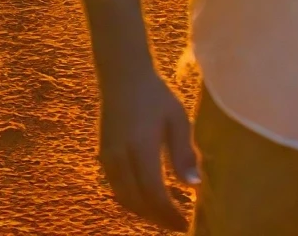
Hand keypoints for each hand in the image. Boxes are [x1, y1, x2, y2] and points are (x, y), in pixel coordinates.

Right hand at [98, 65, 198, 230]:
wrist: (123, 76)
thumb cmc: (156, 95)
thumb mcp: (178, 119)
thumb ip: (184, 154)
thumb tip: (194, 186)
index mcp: (141, 148)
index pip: (154, 194)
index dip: (169, 214)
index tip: (185, 223)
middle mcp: (120, 157)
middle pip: (136, 202)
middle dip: (157, 218)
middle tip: (176, 224)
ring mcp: (108, 157)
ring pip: (123, 198)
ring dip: (143, 211)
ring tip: (164, 215)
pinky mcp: (103, 155)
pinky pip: (116, 188)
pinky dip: (132, 200)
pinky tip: (147, 198)